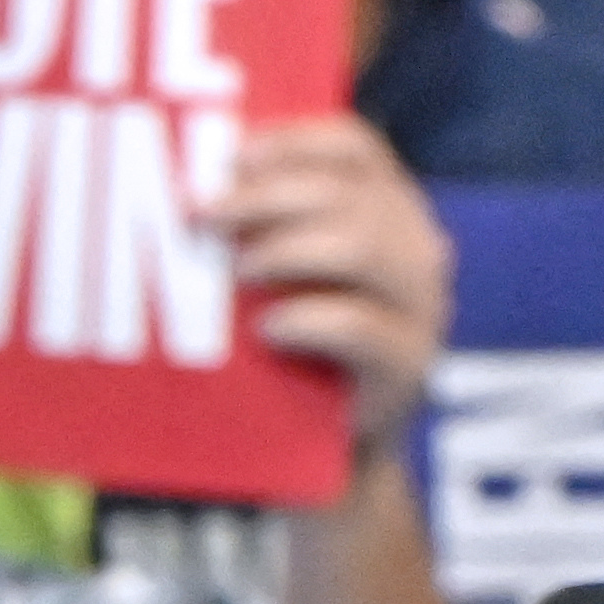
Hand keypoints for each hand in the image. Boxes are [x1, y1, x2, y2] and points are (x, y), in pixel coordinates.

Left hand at [211, 117, 454, 457]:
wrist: (318, 462)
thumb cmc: (279, 359)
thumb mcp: (266, 288)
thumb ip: (249, 237)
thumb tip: (180, 195)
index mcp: (386, 213)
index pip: (356, 149)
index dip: (295, 141)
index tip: (231, 154)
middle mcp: (416, 250)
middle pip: (351, 194)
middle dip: (268, 195)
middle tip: (200, 213)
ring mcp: (423, 308)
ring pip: (367, 246)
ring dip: (290, 247)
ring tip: (237, 269)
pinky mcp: (410, 367)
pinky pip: (366, 327)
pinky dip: (311, 318)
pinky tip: (266, 328)